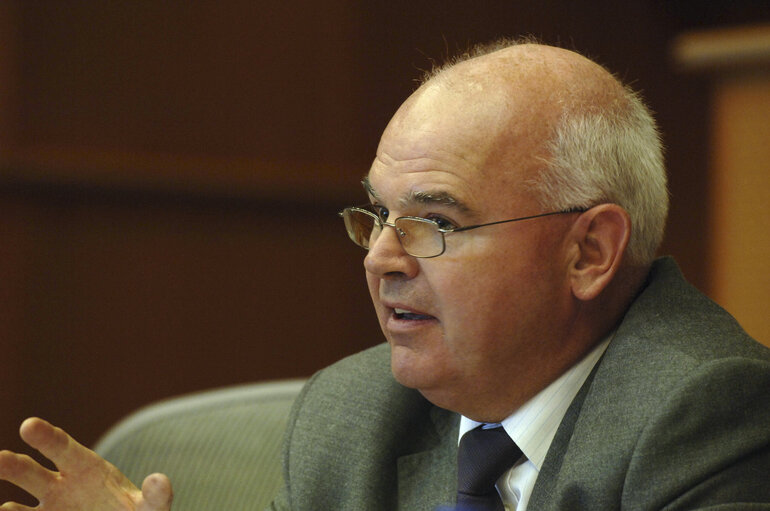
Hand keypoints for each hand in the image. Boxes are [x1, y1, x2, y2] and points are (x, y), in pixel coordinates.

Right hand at [0, 418, 172, 509]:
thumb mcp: (150, 507)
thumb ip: (156, 496)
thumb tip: (159, 481)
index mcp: (86, 468)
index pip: (64, 447)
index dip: (47, 436)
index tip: (28, 425)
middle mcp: (61, 485)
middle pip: (32, 473)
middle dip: (15, 466)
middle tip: (0, 459)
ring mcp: (50, 509)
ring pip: (19, 506)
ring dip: (8, 504)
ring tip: (2, 507)